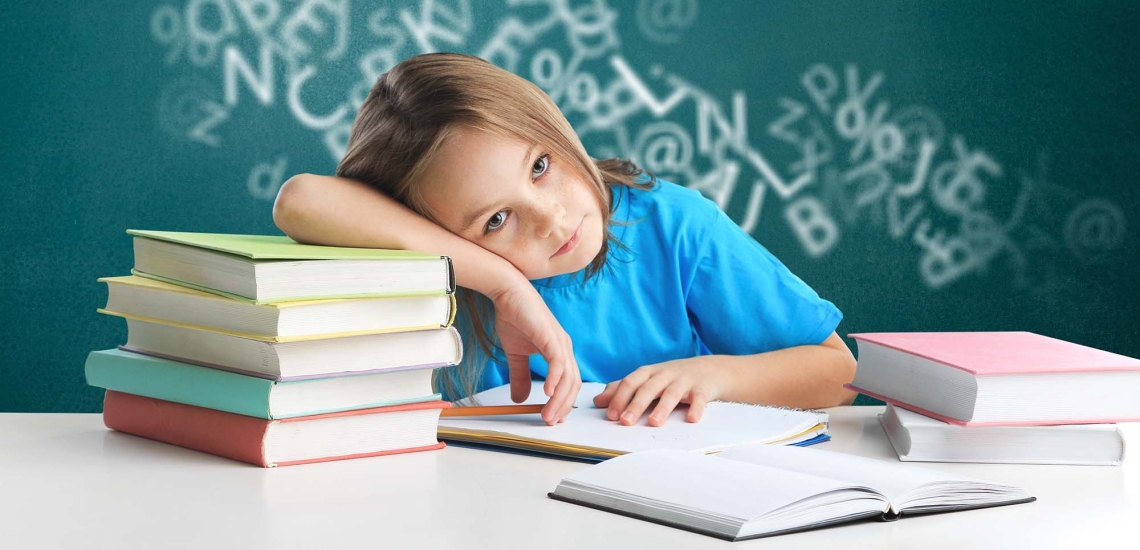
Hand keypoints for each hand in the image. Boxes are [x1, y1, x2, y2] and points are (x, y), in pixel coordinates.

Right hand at [490, 283, 580, 425]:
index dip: (563, 402)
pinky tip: (548, 394)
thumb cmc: (513, 317)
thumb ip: (520, 376)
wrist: (508, 292)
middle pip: (572, 384)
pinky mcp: (551, 337)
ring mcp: (560, 342)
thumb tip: (520, 399)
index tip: (553, 418)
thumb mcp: (516, 354)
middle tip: (551, 423)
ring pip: (567, 378)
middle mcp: (564, 348)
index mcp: (559, 351)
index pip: (568, 383)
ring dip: (559, 400)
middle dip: (563, 406)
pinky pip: (558, 363)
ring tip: (548, 416)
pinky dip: (555, 380)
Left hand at [593, 357, 726, 426]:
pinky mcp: (702, 388)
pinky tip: (692, 419)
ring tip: (654, 423)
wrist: (710, 369)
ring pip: (672, 393)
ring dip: (662, 408)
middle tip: (625, 422)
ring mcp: (684, 380)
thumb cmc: (672, 377)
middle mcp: (665, 374)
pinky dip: (696, 408)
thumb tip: (598, 401)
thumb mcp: (647, 380)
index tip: (610, 415)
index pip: (630, 383)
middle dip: (636, 405)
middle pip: (648, 389)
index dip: (619, 398)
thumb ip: (623, 389)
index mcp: (648, 373)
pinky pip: (699, 398)